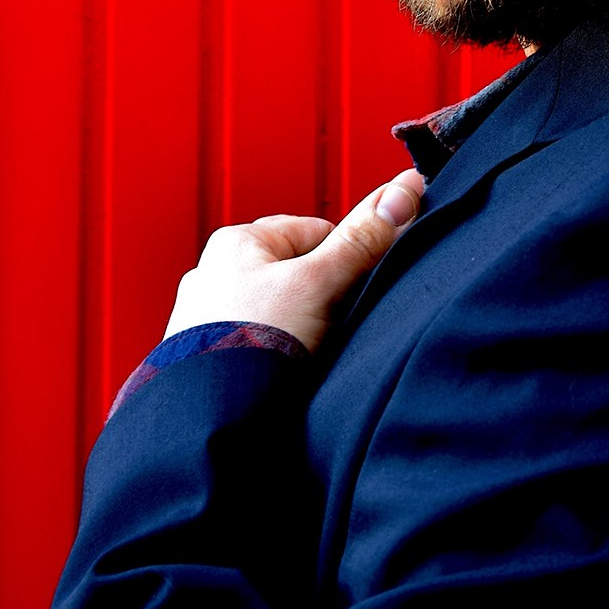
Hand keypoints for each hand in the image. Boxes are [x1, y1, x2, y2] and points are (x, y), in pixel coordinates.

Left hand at [164, 169, 425, 356]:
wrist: (213, 416)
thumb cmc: (254, 343)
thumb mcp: (320, 283)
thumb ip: (362, 239)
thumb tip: (403, 191)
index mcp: (236, 241)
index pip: (313, 231)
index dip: (344, 260)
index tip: (354, 287)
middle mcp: (212, 273)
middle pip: (294, 271)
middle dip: (318, 296)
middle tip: (331, 324)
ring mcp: (205, 318)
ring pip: (275, 310)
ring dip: (296, 327)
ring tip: (305, 352)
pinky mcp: (206, 357)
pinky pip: (255, 342)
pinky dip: (273, 353)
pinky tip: (283, 372)